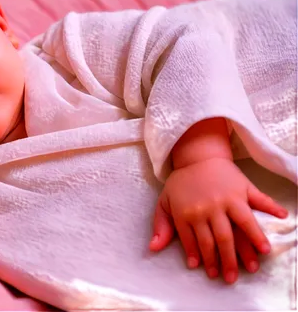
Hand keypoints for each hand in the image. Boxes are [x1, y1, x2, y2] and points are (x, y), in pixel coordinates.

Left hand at [149, 157, 287, 282]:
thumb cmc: (181, 183)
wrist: (197, 156)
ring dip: (250, 246)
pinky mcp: (242, 189)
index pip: (195, 241)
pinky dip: (271, 209)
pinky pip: (260, 200)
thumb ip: (161, 226)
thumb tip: (153, 248)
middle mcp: (208, 208)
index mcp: (187, 212)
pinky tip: (282, 219)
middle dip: (226, 261)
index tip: (208, 271)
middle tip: (231, 279)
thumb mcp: (164, 202)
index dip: (201, 257)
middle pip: (220, 239)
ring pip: (241, 226)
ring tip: (254, 264)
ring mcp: (227, 199)